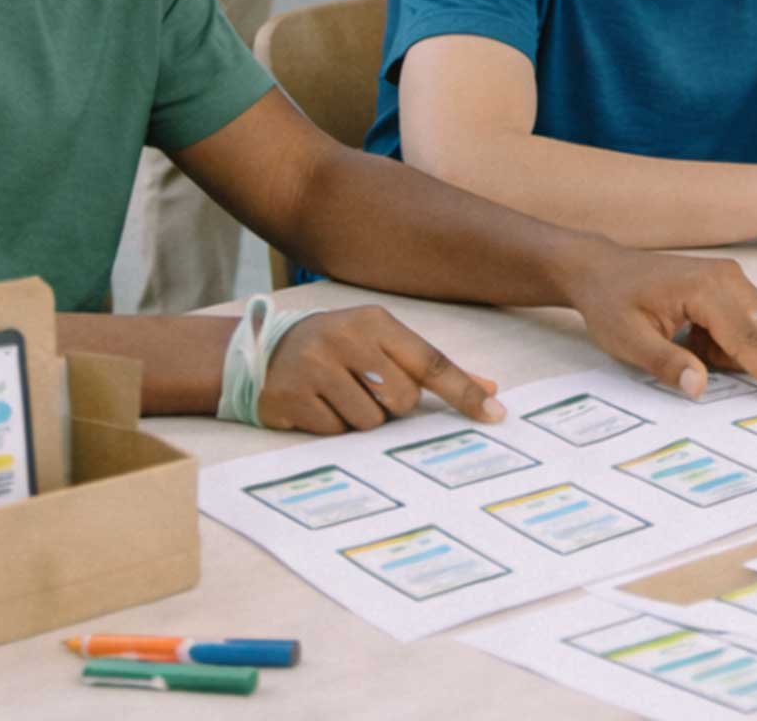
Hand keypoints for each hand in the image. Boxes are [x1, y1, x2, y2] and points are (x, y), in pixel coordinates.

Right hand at [258, 306, 501, 433]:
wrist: (262, 352)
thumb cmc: (336, 348)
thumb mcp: (380, 341)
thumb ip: (429, 365)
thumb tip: (489, 386)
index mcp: (376, 322)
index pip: (431, 361)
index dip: (464, 391)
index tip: (495, 414)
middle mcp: (348, 339)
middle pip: (403, 399)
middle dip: (392, 405)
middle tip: (366, 388)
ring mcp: (317, 367)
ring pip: (370, 421)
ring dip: (361, 419)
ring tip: (338, 395)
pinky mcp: (293, 397)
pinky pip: (337, 434)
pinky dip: (333, 427)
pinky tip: (317, 405)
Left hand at [564, 247, 756, 405]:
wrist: (601, 269)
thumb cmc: (612, 303)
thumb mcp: (628, 340)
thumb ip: (666, 364)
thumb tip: (700, 388)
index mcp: (705, 290)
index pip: (750, 342)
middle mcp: (729, 277)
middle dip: (747, 362)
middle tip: (696, 358)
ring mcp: (732, 275)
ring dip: (738, 350)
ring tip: (693, 344)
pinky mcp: (730, 280)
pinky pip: (753, 319)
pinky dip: (734, 338)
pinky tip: (698, 334)